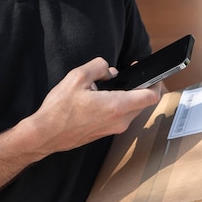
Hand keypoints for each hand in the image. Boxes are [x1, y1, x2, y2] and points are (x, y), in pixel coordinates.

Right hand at [27, 57, 160, 155]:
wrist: (46, 134)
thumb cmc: (59, 109)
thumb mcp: (77, 77)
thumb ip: (98, 67)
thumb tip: (109, 70)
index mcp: (116, 106)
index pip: (150, 96)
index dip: (155, 83)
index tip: (151, 73)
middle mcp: (119, 121)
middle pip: (143, 103)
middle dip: (140, 87)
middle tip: (128, 74)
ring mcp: (113, 129)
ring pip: (131, 110)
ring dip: (127, 96)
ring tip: (108, 85)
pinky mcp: (105, 133)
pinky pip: (120, 116)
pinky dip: (118, 105)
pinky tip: (100, 97)